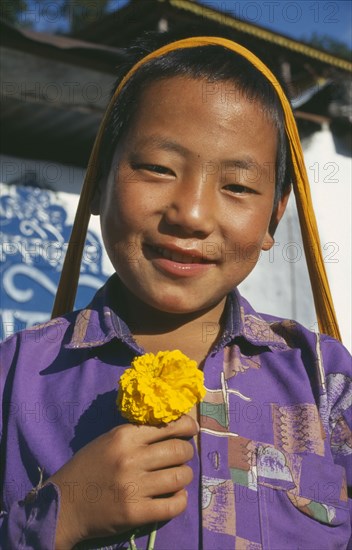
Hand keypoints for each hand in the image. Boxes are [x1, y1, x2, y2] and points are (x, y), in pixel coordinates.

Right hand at [48, 414, 197, 547]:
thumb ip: (136, 434)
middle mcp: (131, 458)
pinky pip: (174, 505)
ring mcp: (133, 486)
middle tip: (182, 457)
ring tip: (178, 477)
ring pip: (181, 476)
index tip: (192, 429)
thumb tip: (171, 428)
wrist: (64, 504)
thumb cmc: (88, 468)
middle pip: (179, 450)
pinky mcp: (135, 513)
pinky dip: (180, 500)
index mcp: (124, 436)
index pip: (168, 425)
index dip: (186, 426)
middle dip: (186, 452)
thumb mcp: (108, 440)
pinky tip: (176, 497)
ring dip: (184, 476)